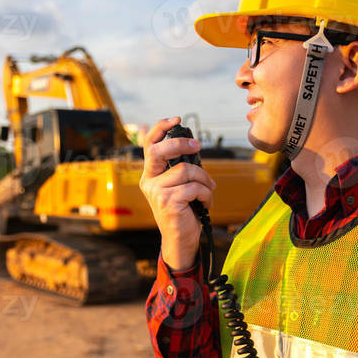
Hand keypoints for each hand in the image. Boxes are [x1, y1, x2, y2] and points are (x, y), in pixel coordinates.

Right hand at [139, 116, 215, 270]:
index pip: (149, 145)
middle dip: (180, 143)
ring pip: (186, 170)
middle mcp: (149, 181)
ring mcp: (156, 192)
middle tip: (198, 146)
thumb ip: (181, 168)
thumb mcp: (180, 186)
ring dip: (204, 180)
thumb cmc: (184, 211)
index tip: (176, 118)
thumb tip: (192, 146)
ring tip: (208, 191)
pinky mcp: (167, 202)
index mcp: (150, 174)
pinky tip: (206, 203)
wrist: (182, 239)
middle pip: (159, 151)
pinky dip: (206, 194)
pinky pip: (194, 188)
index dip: (160, 128)